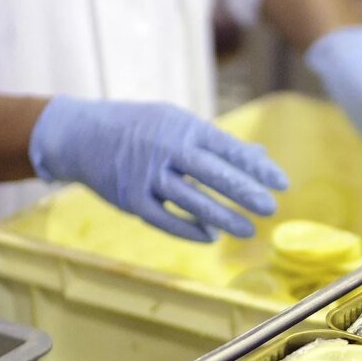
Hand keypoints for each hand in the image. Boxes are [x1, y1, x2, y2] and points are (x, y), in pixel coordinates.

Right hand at [29, 96, 286, 241]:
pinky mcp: (131, 198)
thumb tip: (259, 157)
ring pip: (191, 199)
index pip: (227, 148)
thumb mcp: (177, 124)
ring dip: (222, 217)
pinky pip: (164, 218)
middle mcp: (166, 149)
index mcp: (183, 127)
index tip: (282, 183)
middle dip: (244, 192)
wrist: (80, 134)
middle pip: (212, 174)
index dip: (256, 168)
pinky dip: (187, 228)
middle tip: (271, 208)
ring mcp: (147, 174)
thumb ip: (216, 144)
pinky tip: (209, 236)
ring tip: (248, 230)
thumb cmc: (140, 128)